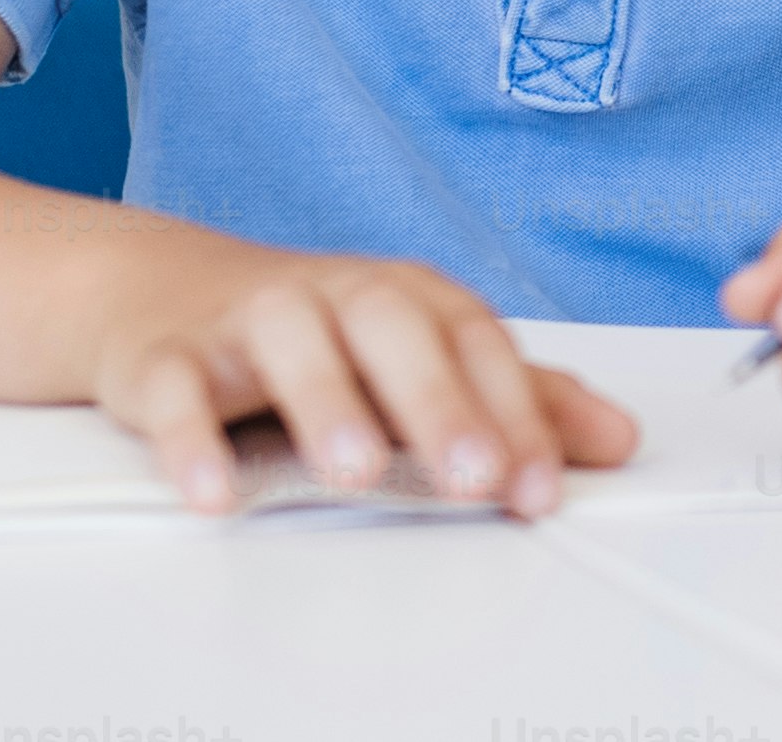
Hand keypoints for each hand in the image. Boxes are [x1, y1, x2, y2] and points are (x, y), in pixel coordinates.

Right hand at [89, 242, 634, 516]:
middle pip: (394, 327)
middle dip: (439, 401)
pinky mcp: (165, 356)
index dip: (515, 413)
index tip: (541, 487)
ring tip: (354, 472)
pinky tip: (213, 491)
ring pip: (290, 341)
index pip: (476, 342)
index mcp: (407, 297)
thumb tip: (618, 440)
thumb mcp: (421, 359)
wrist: (163, 290)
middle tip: (473, 476)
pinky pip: (174, 388)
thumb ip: (517, 401)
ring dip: (326, 402)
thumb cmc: (318, 332)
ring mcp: (248, 319)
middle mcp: (335, 295)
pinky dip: (190, 435)